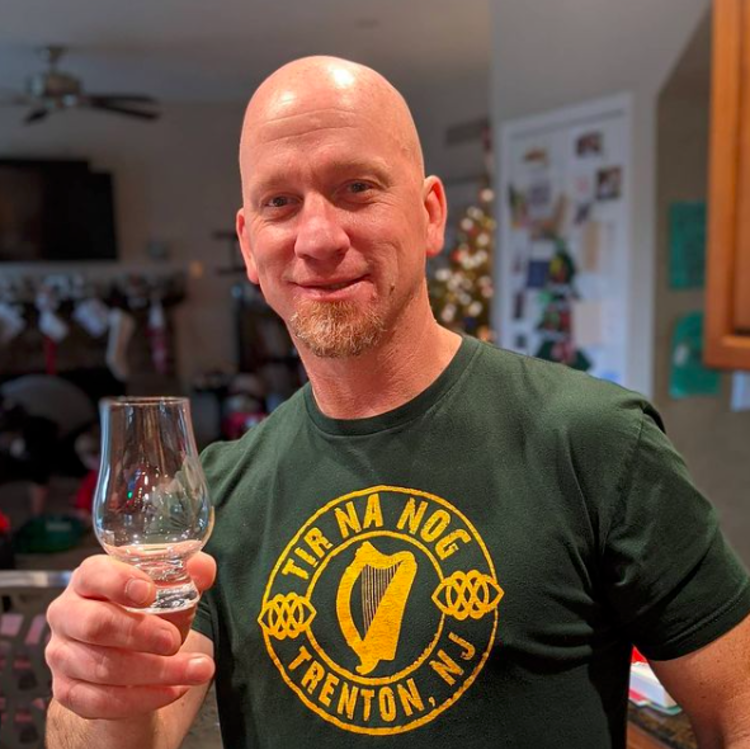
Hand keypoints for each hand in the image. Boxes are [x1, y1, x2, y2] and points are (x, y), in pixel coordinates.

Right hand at [45, 552, 215, 719]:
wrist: (127, 654)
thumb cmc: (146, 609)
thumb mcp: (170, 586)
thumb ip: (192, 571)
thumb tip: (204, 569)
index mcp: (89, 578)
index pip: (95, 574)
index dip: (120, 582)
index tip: (150, 592)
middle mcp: (68, 613)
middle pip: (95, 624)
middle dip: (140, 634)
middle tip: (175, 641)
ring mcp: (61, 654)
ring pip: (102, 668)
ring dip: (156, 672)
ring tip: (197, 670)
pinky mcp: (66, 690)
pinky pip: (99, 702)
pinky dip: (142, 698)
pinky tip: (174, 689)